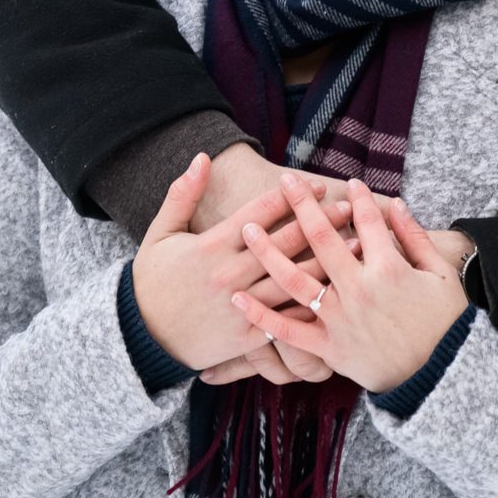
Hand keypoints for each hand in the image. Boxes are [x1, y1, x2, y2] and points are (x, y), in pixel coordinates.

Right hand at [131, 154, 359, 370]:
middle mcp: (230, 274)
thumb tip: (202, 157)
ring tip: (358, 244)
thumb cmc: (151, 283)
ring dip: (328, 259)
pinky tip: (340, 291)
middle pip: (284, 242)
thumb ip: (182, 195)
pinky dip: (314, 303)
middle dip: (319, 221)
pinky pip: (286, 318)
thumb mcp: (160, 234)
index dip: (291, 196)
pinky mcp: (247, 336)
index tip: (317, 186)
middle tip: (348, 208)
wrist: (139, 339)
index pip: (259, 213)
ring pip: (293, 279)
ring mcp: (241, 306)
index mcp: (211, 246)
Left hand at [232, 173, 466, 392]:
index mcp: (388, 268)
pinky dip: (261, 317)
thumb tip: (396, 204)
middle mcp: (357, 289)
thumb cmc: (445, 323)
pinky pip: (288, 332)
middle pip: (322, 238)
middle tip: (286, 180)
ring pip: (294, 280)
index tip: (349, 183)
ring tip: (247, 228)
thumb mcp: (440, 274)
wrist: (440, 375)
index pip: (367, 221)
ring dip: (268, 251)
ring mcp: (339, 319)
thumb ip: (415, 237)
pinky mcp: (327, 348)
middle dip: (302, 204)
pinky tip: (239, 299)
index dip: (358, 198)